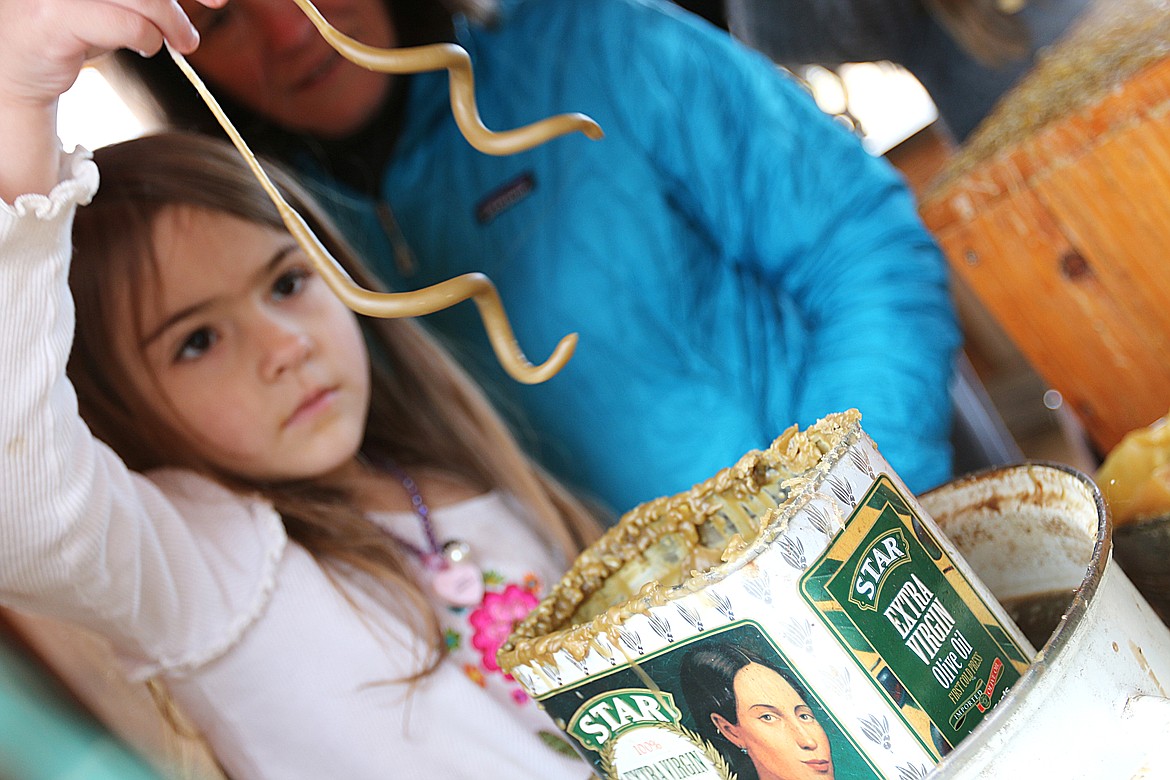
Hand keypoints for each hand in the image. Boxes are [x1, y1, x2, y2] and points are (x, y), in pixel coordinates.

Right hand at [0, 0, 224, 199]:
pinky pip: (126, 24)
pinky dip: (148, 38)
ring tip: (183, 42)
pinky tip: (146, 46)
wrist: (19, 68)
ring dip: (172, 22)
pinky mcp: (55, 17)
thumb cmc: (73, 29)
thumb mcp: (116, 4)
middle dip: (178, 2)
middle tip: (208, 14)